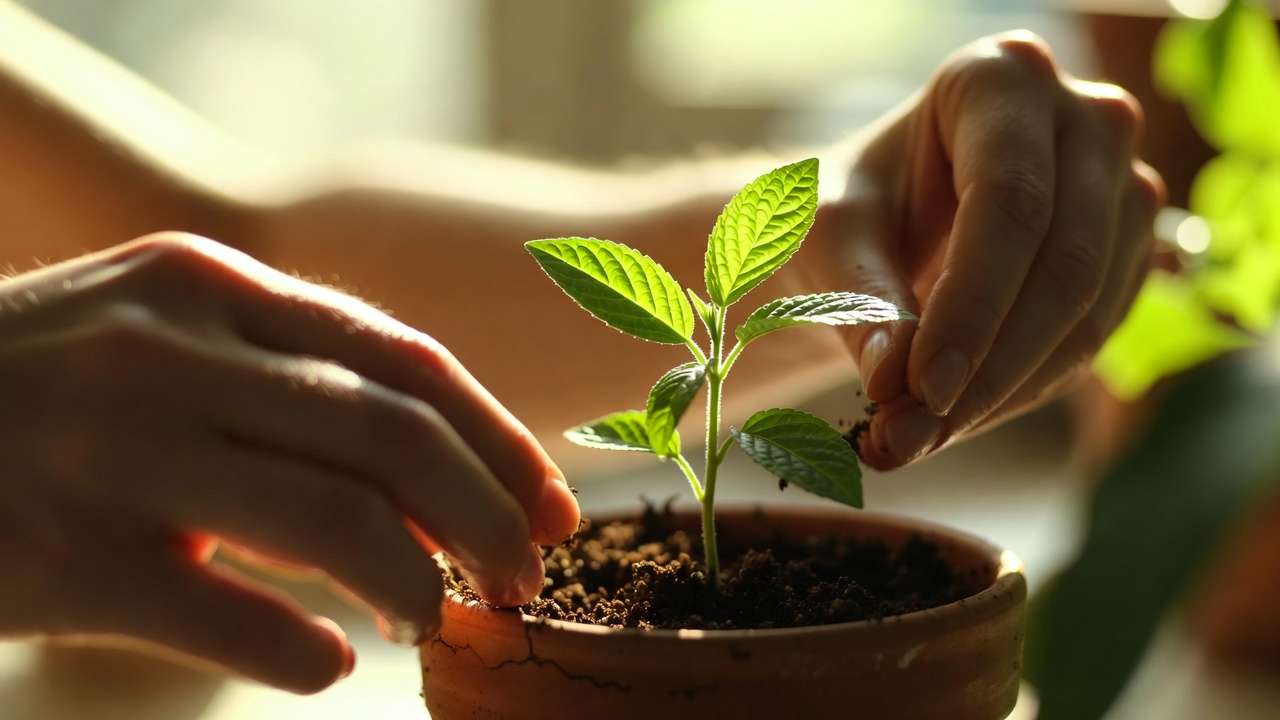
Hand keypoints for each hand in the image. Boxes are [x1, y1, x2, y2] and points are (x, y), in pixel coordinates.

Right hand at [0, 233, 578, 692]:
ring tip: (438, 621)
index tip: (554, 503)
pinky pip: (227, 618)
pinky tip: (329, 664)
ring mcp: (113, 452)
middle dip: (489, 515)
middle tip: (523, 578)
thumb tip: (434, 458)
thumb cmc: (36, 392)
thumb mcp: (157, 335)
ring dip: (418, 584)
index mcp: (207, 287)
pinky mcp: (61, 556)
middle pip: (394, 436)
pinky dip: (304, 652)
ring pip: (335, 523)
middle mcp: (168, 352)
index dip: (500, 439)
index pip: (404, 359)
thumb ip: (281, 371)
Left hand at [802, 31, 1165, 468]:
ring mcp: (1123, 186)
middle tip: (908, 440)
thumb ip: (862, 301)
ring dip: (1000, 396)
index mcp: (1003, 78)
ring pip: (1086, 314)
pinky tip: (954, 422)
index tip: (920, 391)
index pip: (1009, 204)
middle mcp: (1086, 119)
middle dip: (986, 369)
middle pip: (1063, 265)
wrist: (881, 220)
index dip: (971, 307)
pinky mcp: (1130, 255)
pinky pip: (1091, 341)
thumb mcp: (831, 235)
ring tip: (913, 443)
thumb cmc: (851, 206)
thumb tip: (896, 386)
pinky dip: (1020, 394)